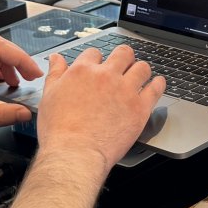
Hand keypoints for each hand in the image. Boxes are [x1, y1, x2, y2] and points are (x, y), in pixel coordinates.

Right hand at [36, 45, 166, 169]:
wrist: (75, 154)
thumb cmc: (59, 131)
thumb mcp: (49, 97)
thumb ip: (55, 74)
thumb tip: (56, 58)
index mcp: (83, 71)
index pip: (95, 53)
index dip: (97, 59)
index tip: (100, 66)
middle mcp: (106, 76)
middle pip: (123, 53)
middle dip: (124, 57)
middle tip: (124, 64)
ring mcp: (125, 91)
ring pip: (142, 67)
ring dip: (141, 69)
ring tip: (140, 75)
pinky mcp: (140, 108)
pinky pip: (156, 88)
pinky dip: (158, 84)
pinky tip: (157, 84)